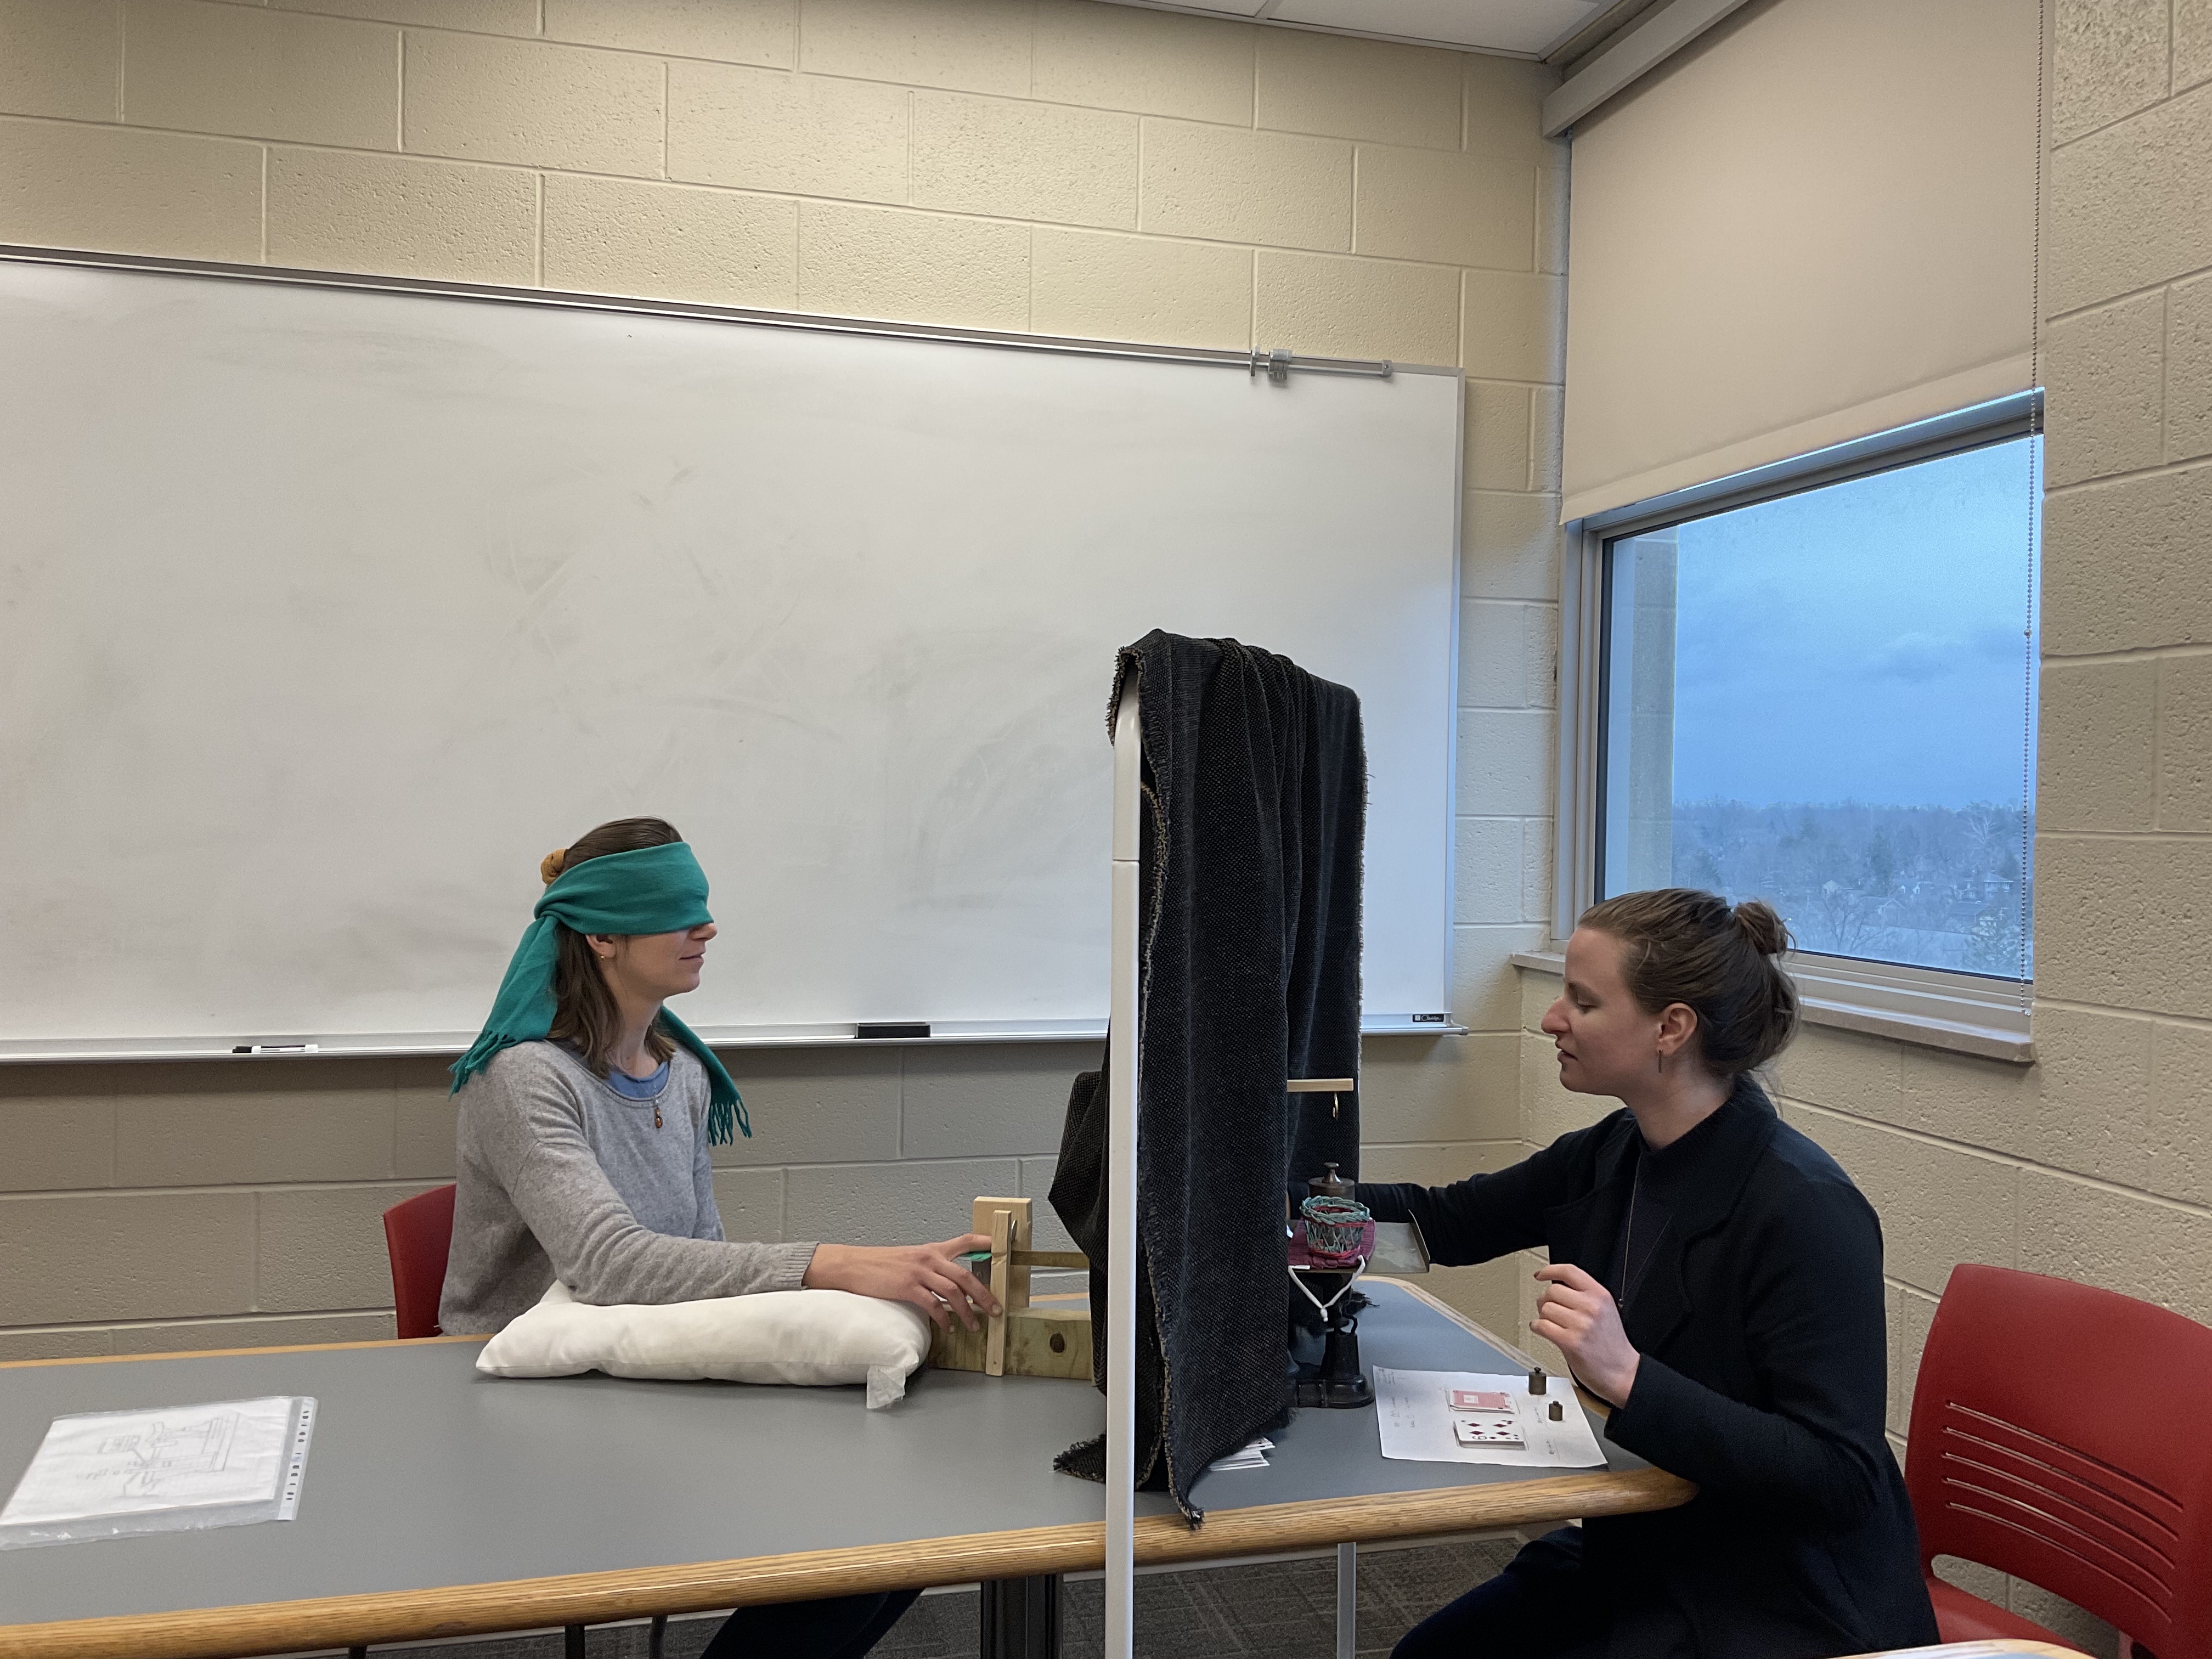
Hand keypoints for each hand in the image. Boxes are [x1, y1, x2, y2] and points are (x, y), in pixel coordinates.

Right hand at [803, 1233, 1002, 1331]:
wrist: (852, 1265)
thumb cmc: (879, 1264)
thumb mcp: (909, 1259)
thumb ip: (930, 1267)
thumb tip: (949, 1283)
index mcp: (931, 1250)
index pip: (964, 1241)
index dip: (985, 1243)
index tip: (1002, 1247)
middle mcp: (929, 1258)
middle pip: (966, 1275)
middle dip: (985, 1294)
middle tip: (996, 1309)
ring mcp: (918, 1272)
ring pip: (953, 1291)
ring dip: (967, 1311)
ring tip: (974, 1326)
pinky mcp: (907, 1287)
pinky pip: (933, 1305)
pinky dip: (944, 1319)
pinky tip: (948, 1328)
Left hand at [1530, 1262, 1640, 1405]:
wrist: (1623, 1372)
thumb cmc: (1612, 1344)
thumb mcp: (1606, 1310)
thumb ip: (1585, 1295)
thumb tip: (1557, 1287)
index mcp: (1600, 1295)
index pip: (1569, 1272)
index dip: (1550, 1270)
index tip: (1540, 1274)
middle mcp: (1591, 1307)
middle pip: (1552, 1291)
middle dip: (1545, 1300)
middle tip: (1548, 1309)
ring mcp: (1581, 1324)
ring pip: (1545, 1308)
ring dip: (1543, 1316)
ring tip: (1551, 1323)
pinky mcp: (1570, 1341)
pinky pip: (1542, 1326)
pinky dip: (1538, 1327)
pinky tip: (1543, 1330)